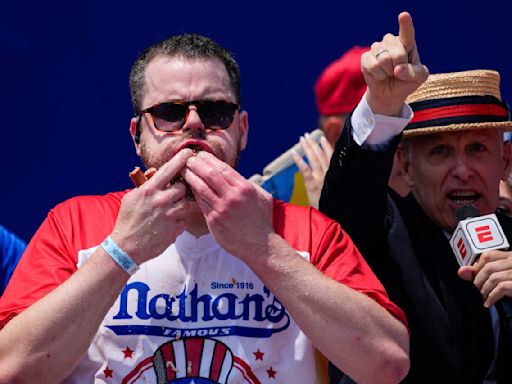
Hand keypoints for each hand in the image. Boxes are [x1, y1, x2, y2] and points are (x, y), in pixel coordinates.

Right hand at [111, 148, 194, 263]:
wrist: (126, 246)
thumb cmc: (128, 219)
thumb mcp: (132, 197)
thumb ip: (147, 184)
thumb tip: (158, 172)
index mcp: (150, 190)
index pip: (170, 169)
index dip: (181, 159)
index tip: (189, 152)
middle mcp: (161, 200)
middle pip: (182, 187)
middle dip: (179, 190)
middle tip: (171, 195)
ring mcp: (170, 215)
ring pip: (185, 204)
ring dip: (179, 206)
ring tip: (167, 212)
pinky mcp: (175, 229)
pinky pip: (184, 219)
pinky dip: (179, 220)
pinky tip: (167, 223)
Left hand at [182, 151, 274, 260]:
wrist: (260, 245)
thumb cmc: (262, 220)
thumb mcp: (262, 197)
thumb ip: (248, 184)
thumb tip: (236, 175)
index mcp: (244, 188)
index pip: (222, 168)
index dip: (209, 159)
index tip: (200, 154)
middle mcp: (232, 196)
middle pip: (209, 174)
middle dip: (196, 164)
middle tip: (188, 159)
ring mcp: (221, 209)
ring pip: (201, 188)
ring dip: (191, 177)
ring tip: (183, 170)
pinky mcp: (214, 221)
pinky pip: (201, 203)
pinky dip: (194, 193)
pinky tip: (189, 187)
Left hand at [292, 133, 332, 208]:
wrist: (334, 215)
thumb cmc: (337, 205)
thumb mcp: (340, 191)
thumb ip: (337, 181)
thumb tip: (335, 173)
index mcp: (336, 175)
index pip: (331, 157)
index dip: (326, 147)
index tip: (322, 138)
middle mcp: (329, 174)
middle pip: (321, 155)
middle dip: (314, 144)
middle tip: (307, 135)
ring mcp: (320, 178)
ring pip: (314, 159)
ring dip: (308, 148)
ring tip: (302, 139)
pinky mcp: (312, 185)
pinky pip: (305, 170)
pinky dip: (299, 161)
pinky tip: (294, 153)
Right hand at [362, 11, 428, 115]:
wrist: (389, 93)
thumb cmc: (406, 82)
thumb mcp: (419, 78)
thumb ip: (413, 73)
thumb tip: (397, 69)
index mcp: (407, 42)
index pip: (407, 32)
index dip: (405, 24)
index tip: (403, 15)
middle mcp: (391, 41)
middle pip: (397, 53)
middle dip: (399, 67)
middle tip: (398, 71)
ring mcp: (377, 48)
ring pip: (384, 59)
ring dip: (388, 72)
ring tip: (389, 73)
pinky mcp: (365, 57)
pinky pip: (373, 66)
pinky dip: (379, 75)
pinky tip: (380, 75)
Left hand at [458, 249, 511, 306]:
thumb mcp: (502, 277)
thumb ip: (483, 273)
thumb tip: (461, 272)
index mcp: (511, 257)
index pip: (488, 255)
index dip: (476, 267)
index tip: (473, 278)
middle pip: (488, 266)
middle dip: (478, 280)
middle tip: (478, 291)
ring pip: (493, 277)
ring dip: (484, 290)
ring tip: (484, 297)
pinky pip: (501, 287)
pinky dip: (492, 296)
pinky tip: (489, 303)